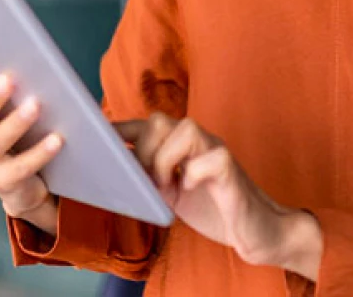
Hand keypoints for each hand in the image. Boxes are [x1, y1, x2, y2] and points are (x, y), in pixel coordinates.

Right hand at [0, 48, 65, 231]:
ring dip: (15, 123)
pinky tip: (57, 139)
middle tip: (9, 79)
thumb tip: (25, 55)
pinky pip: (21, 167)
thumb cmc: (16, 132)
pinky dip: (39, 153)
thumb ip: (6, 87)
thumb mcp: (6, 109)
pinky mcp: (2, 183)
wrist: (23, 181)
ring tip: (35, 105)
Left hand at [115, 113, 319, 274]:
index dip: (121, 128)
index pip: (146, 125)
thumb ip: (149, 176)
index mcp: (180, 145)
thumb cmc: (213, 208)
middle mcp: (198, 141)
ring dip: (167, 160)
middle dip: (145, 151)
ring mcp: (216, 151)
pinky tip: (190, 190)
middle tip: (150, 182)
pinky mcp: (231, 170)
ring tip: (167, 187)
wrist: (256, 230)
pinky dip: (195, 174)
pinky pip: (212, 158)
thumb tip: (115, 169)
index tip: (96, 138)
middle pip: (160, 120)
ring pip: (186, 129)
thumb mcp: (171, 192)